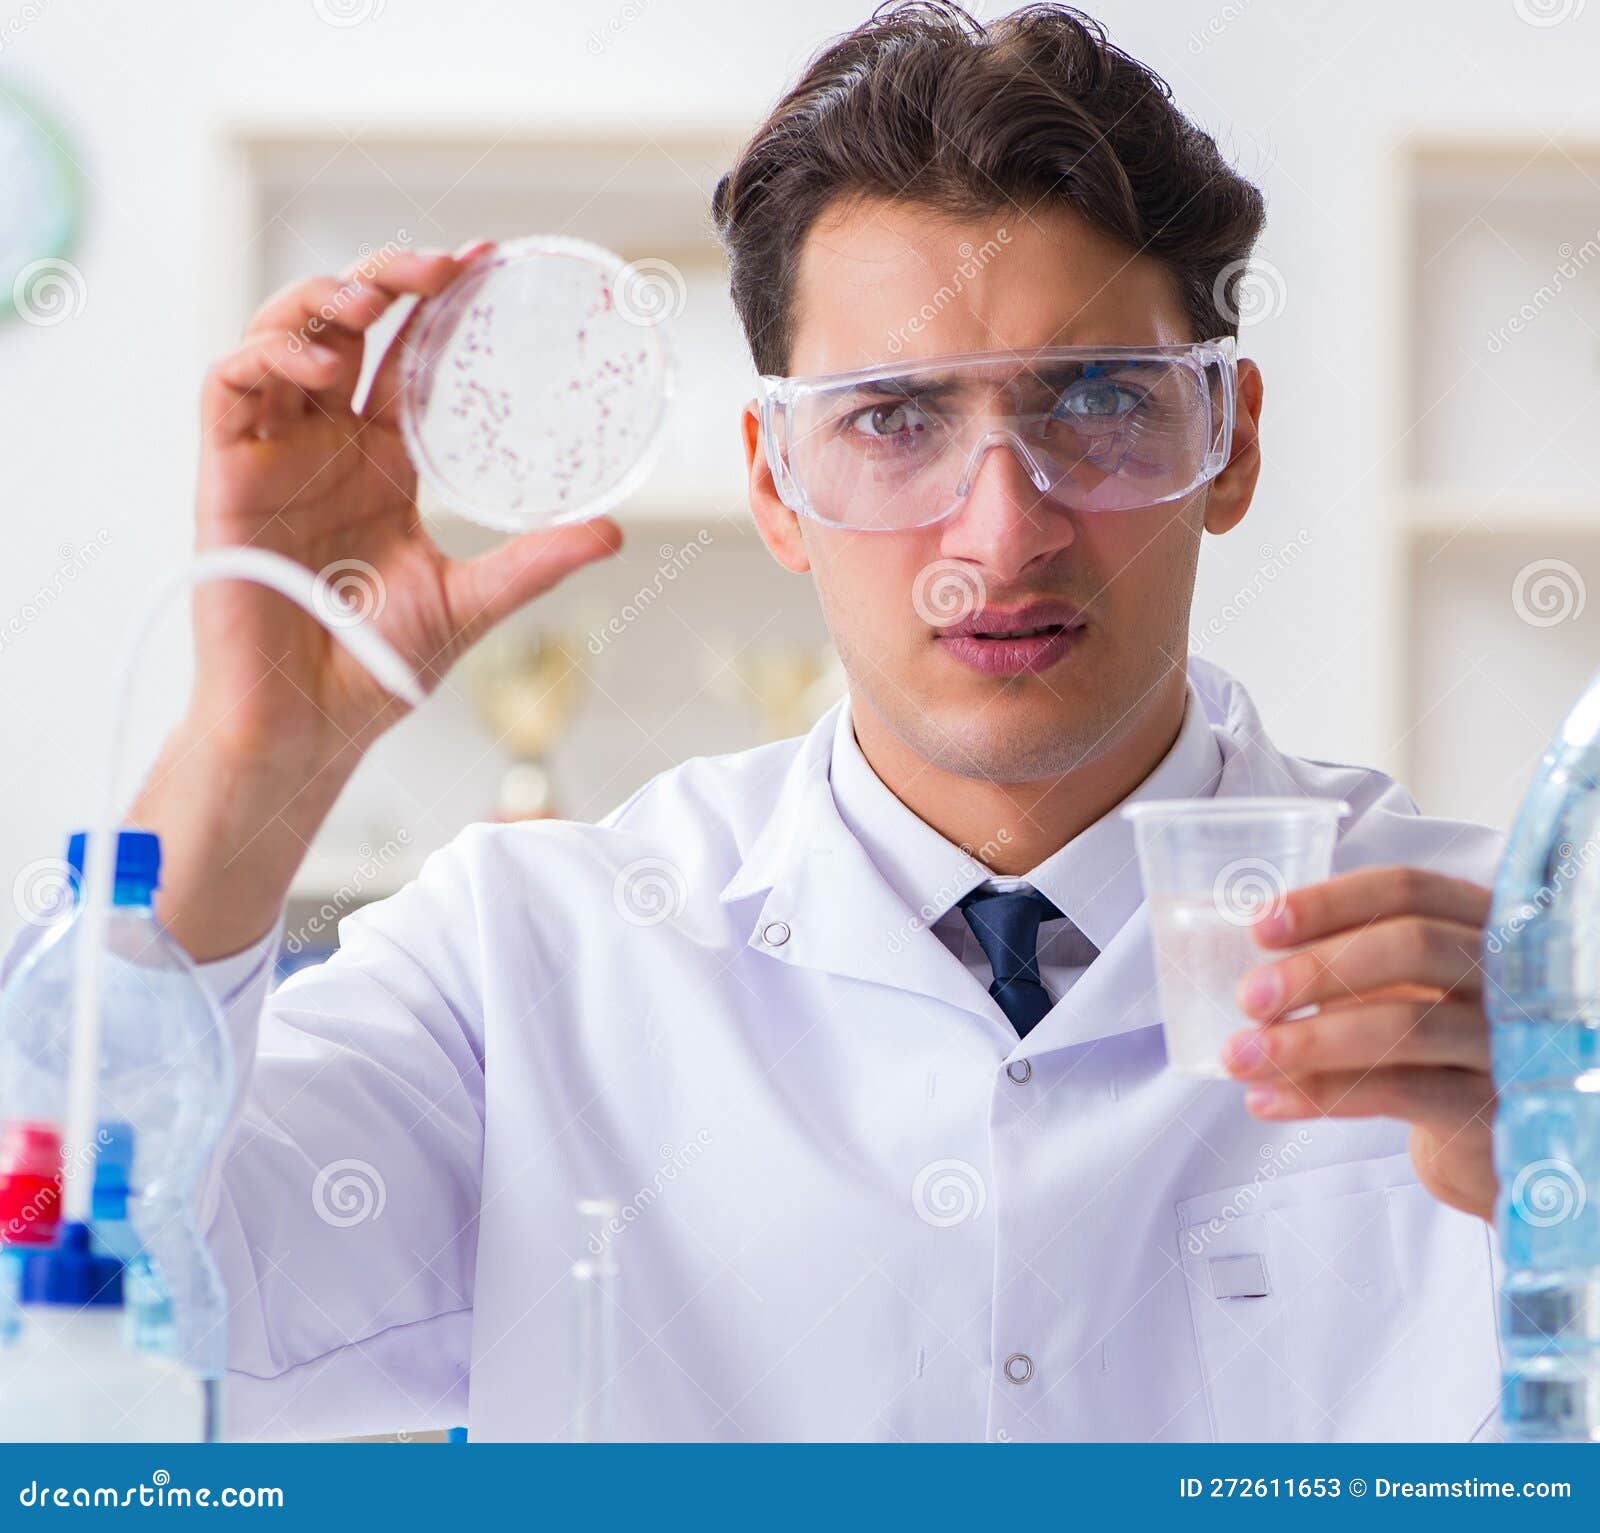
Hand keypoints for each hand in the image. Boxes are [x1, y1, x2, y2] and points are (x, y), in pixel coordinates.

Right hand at [134, 242, 621, 959]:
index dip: (437, 303)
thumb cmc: (378, 666)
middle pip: (342, 326)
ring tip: (378, 294)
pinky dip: (265, 358)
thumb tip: (614, 532)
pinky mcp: (224, 477)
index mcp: (381, 461)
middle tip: (439, 264)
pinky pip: (228, 389)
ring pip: (278, 338)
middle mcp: (324, 445)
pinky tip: (316, 363)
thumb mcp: (471, 601)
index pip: (405, 358)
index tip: (486, 261)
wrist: (312, 726)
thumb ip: (533, 562)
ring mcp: (273, 456)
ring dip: (321, 300)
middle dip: (383, 277)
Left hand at [1220, 867, 1495, 1220]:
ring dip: (1307, 1041)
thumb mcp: (1389, 988)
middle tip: (1247, 998)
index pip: (1407, 890)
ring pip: (1406, 1026)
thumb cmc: (1423, 1042)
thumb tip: (1245, 971)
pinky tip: (1267, 1100)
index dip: (1329, 902)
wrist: (1481, 1138)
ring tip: (1240, 1059)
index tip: (1258, 928)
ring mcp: (1510, 1040)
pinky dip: (1322, 1094)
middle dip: (1318, 969)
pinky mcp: (1496, 1107)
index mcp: (1477, 921)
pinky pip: (1401, 1093)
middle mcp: (1508, 972)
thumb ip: (1338, 962)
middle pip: (1413, 946)